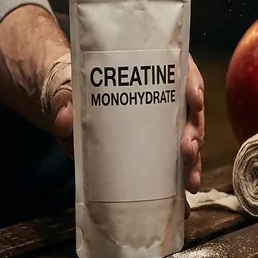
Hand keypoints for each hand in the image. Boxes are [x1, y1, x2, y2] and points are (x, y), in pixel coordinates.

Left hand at [45, 55, 206, 212]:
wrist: (67, 109)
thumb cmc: (73, 92)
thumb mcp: (65, 92)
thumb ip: (63, 102)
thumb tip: (65, 120)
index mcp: (145, 71)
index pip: (178, 66)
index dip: (192, 81)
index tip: (193, 98)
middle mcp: (160, 95)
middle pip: (188, 107)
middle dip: (194, 130)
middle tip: (188, 149)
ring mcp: (161, 123)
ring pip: (188, 136)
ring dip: (194, 158)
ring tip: (189, 180)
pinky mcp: (156, 147)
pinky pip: (176, 159)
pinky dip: (183, 174)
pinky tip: (185, 191)